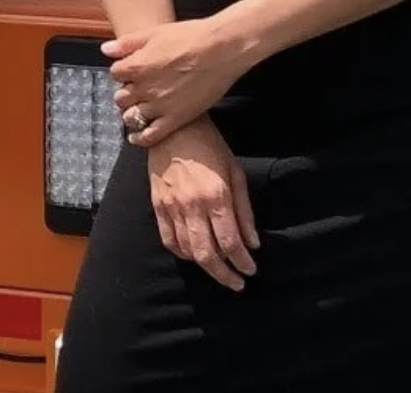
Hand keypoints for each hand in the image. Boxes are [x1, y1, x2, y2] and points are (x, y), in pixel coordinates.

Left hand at [104, 18, 253, 145]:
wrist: (221, 49)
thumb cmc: (191, 37)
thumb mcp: (154, 33)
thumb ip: (128, 44)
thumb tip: (106, 50)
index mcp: (136, 66)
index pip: (115, 74)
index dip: (123, 72)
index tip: (130, 71)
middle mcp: (144, 89)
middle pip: (121, 97)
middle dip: (126, 93)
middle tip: (136, 90)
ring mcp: (160, 106)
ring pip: (132, 117)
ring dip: (131, 113)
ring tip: (139, 108)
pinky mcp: (176, 118)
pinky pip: (151, 135)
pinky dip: (140, 138)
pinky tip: (136, 136)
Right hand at [145, 119, 259, 291]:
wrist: (171, 127)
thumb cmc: (210, 146)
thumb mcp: (235, 172)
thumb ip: (244, 210)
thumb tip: (253, 243)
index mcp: (216, 196)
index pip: (231, 242)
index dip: (242, 262)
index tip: (251, 271)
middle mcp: (192, 206)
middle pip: (207, 254)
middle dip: (224, 275)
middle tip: (237, 283)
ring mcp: (171, 207)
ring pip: (187, 250)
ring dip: (205, 266)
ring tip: (218, 271)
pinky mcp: (157, 205)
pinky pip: (168, 239)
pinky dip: (181, 253)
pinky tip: (193, 255)